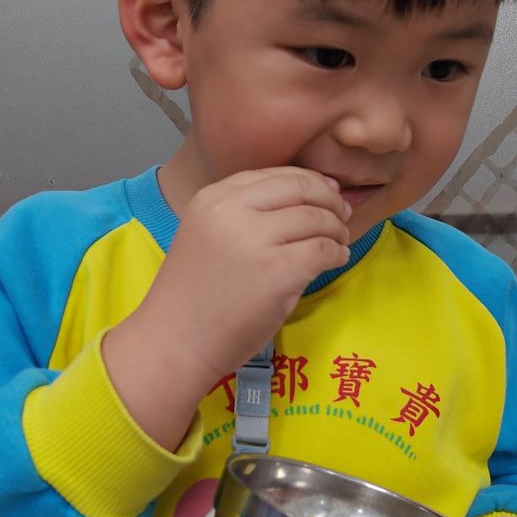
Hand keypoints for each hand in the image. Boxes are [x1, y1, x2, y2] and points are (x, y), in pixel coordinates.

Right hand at [102, 168, 350, 449]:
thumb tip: (311, 194)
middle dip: (328, 200)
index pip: (275, 174)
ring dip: (336, 228)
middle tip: (342, 214)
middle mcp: (232, 210)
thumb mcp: (209, 234)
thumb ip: (247, 213)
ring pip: (316, 218)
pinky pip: (322, 250)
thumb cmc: (194, 296)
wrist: (174, 342)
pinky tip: (337, 259)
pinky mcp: (277, 271)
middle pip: (300, 188)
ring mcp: (255, 240)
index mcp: (213, 197)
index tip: (326, 194)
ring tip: (339, 241)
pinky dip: (336, 253)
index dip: (309, 181)